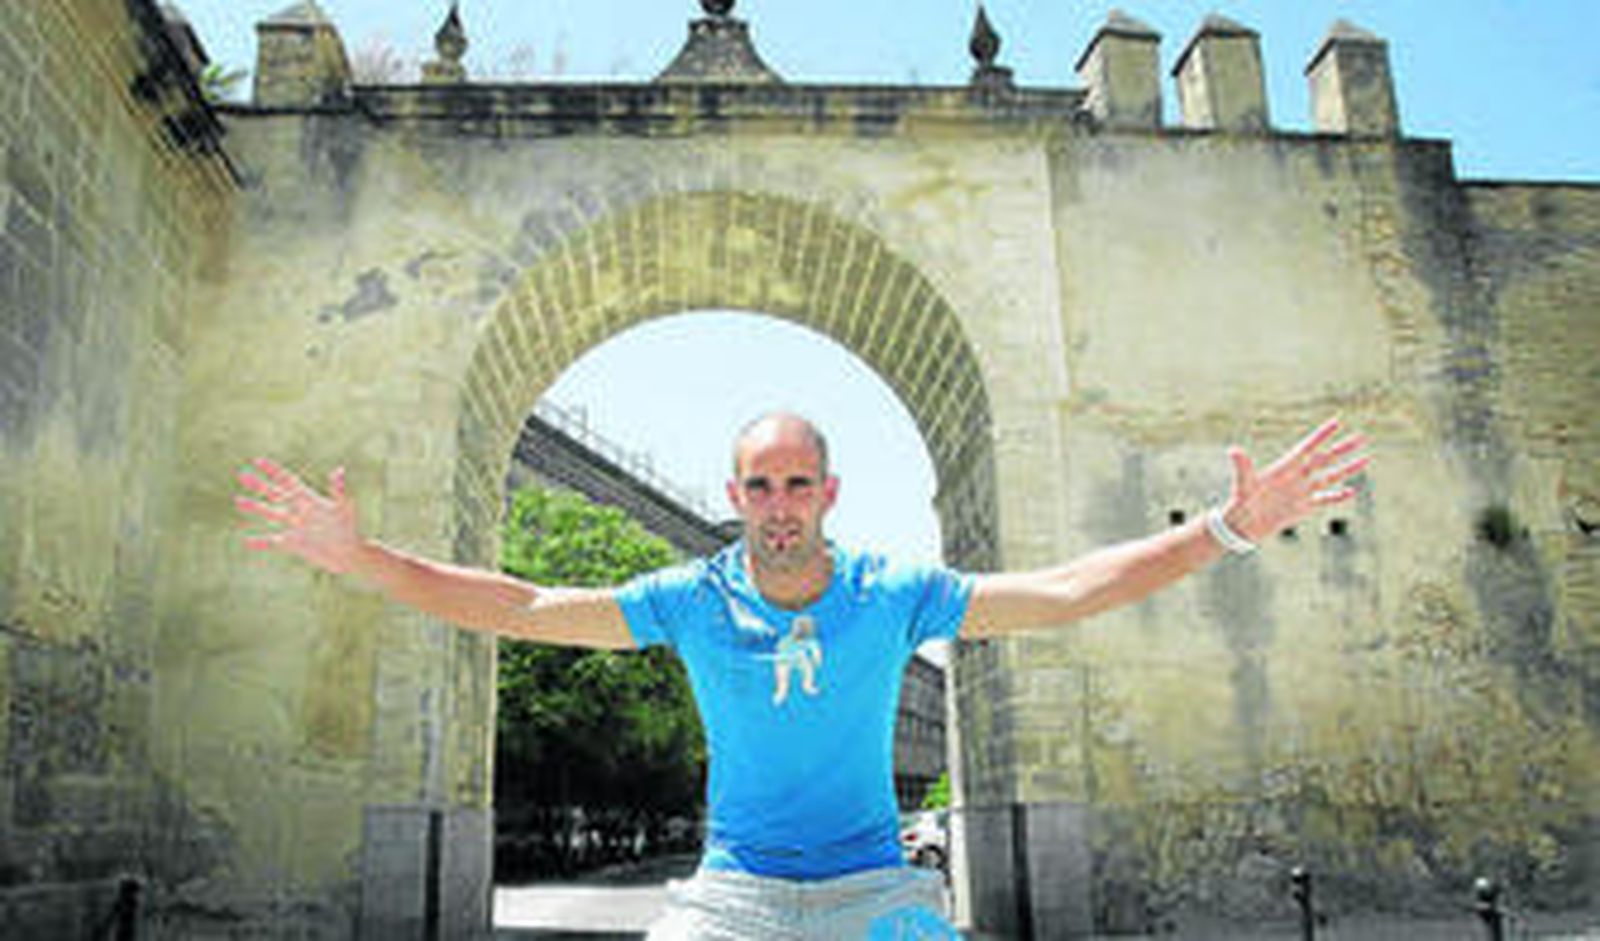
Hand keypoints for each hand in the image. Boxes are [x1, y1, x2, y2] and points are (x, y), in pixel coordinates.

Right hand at [235, 459, 363, 573]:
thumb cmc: (349, 527)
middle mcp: (298, 510)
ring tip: (238, 500)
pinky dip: (260, 542)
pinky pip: (272, 541)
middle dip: (259, 484)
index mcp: (309, 499)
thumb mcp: (344, 507)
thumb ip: (338, 489)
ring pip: (270, 514)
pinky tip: (246, 541)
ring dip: (254, 507)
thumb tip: (339, 470)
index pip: (288, 481)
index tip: (258, 461)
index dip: (274, 470)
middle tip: (241, 475)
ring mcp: (294, 526)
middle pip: (274, 494)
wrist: (348, 553)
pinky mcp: (292, 543)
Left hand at [1222, 417, 1369, 542]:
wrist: (1242, 525)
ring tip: (1365, 458)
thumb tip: (1234, 450)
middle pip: (1324, 459)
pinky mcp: (1303, 507)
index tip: (1337, 421)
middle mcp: (1296, 476)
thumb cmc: (1240, 502)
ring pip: (1330, 477)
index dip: (1321, 435)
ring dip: (1347, 469)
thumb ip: (1242, 467)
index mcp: (1284, 467)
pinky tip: (1351, 491)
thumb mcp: (1242, 484)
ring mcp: (1302, 491)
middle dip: (1342, 448)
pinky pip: (1324, 500)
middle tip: (1361, 437)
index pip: (1307, 448)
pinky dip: (1337, 496)